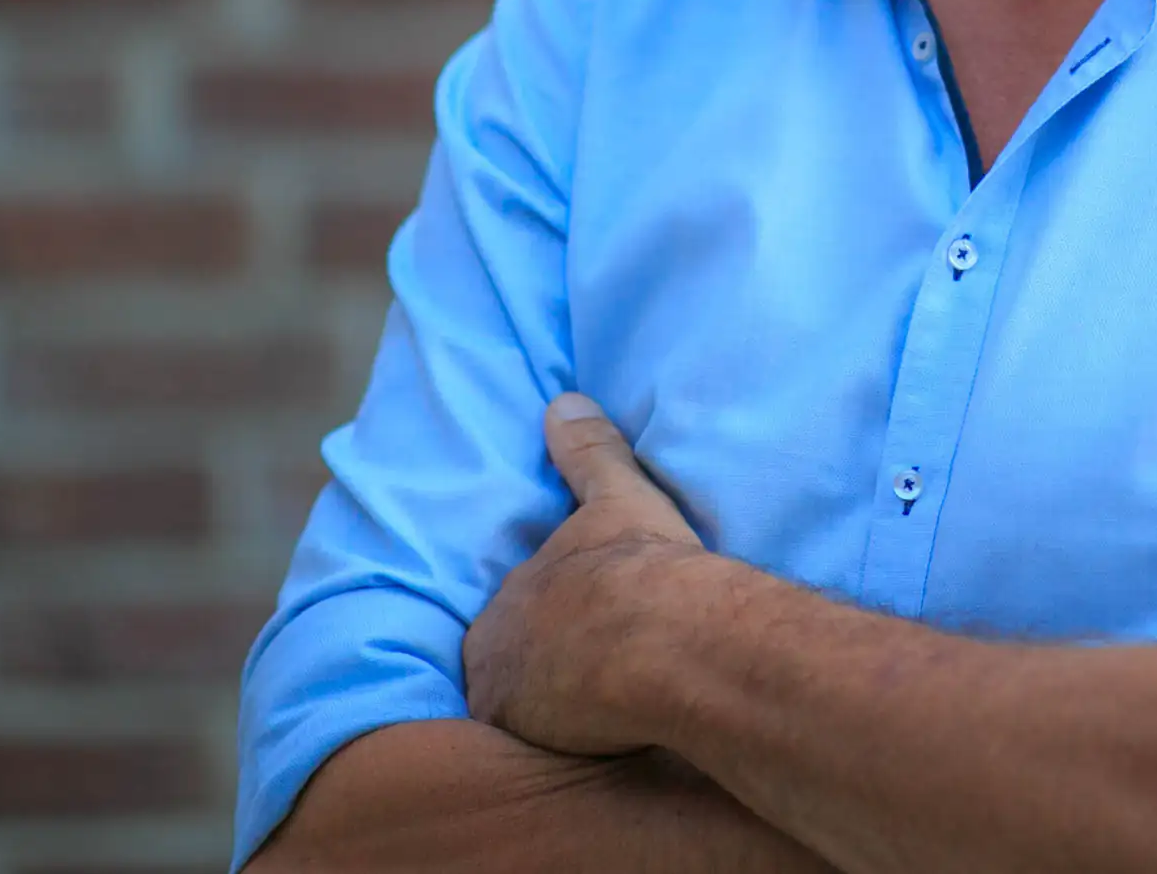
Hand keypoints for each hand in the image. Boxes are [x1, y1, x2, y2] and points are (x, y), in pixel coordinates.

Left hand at [463, 392, 707, 756]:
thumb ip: (589, 453)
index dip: (543, 627)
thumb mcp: (618, 497)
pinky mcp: (523, 741)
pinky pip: (533, 755)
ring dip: (546, 713)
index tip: (577, 633)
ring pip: (517, 713)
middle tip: (586, 678)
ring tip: (595, 722)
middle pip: (508, 665)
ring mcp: (504, 699)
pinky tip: (602, 753)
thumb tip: (564, 401)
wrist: (663, 636)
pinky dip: (562, 749)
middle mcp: (494, 647)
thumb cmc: (642, 565)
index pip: (513, 619)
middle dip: (537, 670)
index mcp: (513, 596)